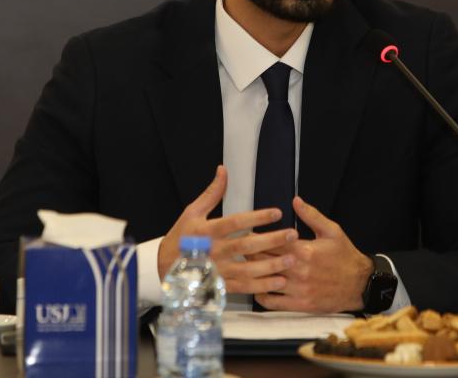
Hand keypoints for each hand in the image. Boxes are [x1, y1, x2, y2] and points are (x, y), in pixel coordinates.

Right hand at [158, 165, 298, 294]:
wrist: (165, 267)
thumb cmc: (181, 236)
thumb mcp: (192, 212)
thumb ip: (212, 193)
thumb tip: (223, 170)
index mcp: (207, 231)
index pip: (235, 222)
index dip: (257, 218)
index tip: (277, 212)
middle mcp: (214, 251)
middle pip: (246, 246)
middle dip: (271, 240)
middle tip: (292, 234)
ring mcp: (218, 271)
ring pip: (248, 269)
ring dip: (272, 265)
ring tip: (292, 258)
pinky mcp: (221, 285)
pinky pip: (244, 287)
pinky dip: (262, 286)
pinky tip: (280, 280)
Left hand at [254, 196, 373, 312]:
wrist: (360, 284)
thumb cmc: (345, 256)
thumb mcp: (332, 231)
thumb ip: (311, 215)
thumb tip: (295, 200)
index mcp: (304, 250)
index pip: (271, 242)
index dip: (256, 237)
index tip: (246, 233)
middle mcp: (298, 270)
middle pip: (264, 261)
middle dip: (250, 254)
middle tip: (240, 249)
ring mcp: (298, 290)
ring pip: (265, 281)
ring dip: (253, 274)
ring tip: (245, 267)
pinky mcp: (300, 305)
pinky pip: (272, 302)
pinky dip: (261, 295)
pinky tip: (257, 287)